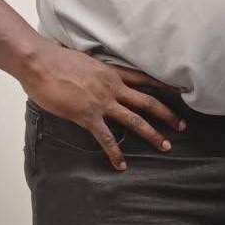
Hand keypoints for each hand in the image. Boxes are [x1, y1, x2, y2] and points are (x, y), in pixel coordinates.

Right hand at [20, 41, 186, 169]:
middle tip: (182, 126)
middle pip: (148, 101)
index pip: (146, 78)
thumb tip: (96, 76)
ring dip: (152, 134)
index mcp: (114, 73)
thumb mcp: (87, 62)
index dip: (165, 85)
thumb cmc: (57, 59)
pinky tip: (121, 165)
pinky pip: (105, 137)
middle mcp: (114, 87)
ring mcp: (102, 102)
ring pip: (134, 119)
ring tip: (166, 146)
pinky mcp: (87, 115)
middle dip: (167, 115)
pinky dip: (114, 152)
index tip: (182, 92)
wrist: (41, 62)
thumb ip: (97, 72)